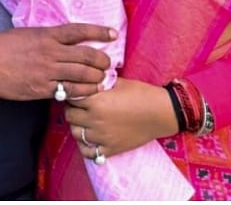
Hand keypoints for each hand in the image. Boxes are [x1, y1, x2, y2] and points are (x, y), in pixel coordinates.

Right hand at [0, 23, 115, 100]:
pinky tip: (88, 92)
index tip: (112, 34)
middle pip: (87, 56)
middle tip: (107, 65)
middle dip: (102, 61)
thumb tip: (67, 42)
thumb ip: (49, 38)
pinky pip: (69, 91)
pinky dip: (82, 92)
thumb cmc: (4, 45)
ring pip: (82, 75)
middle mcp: (50, 52)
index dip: (99, 32)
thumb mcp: (28, 34)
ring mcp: (47, 72)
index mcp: (47, 35)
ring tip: (101, 80)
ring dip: (96, 78)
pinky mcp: (42, 89)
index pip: (79, 31)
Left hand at [64, 77, 179, 159]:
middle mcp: (95, 120)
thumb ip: (96, 83)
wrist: (161, 112)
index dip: (71, 93)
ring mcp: (102, 137)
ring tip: (85, 120)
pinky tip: (89, 138)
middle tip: (80, 106)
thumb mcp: (116, 82)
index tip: (76, 92)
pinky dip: (85, 146)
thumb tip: (81, 79)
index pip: (70, 97)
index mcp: (95, 102)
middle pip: (69, 115)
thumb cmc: (140, 93)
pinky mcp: (111, 149)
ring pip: (76, 133)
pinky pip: (88, 152)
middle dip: (72, 109)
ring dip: (77, 126)